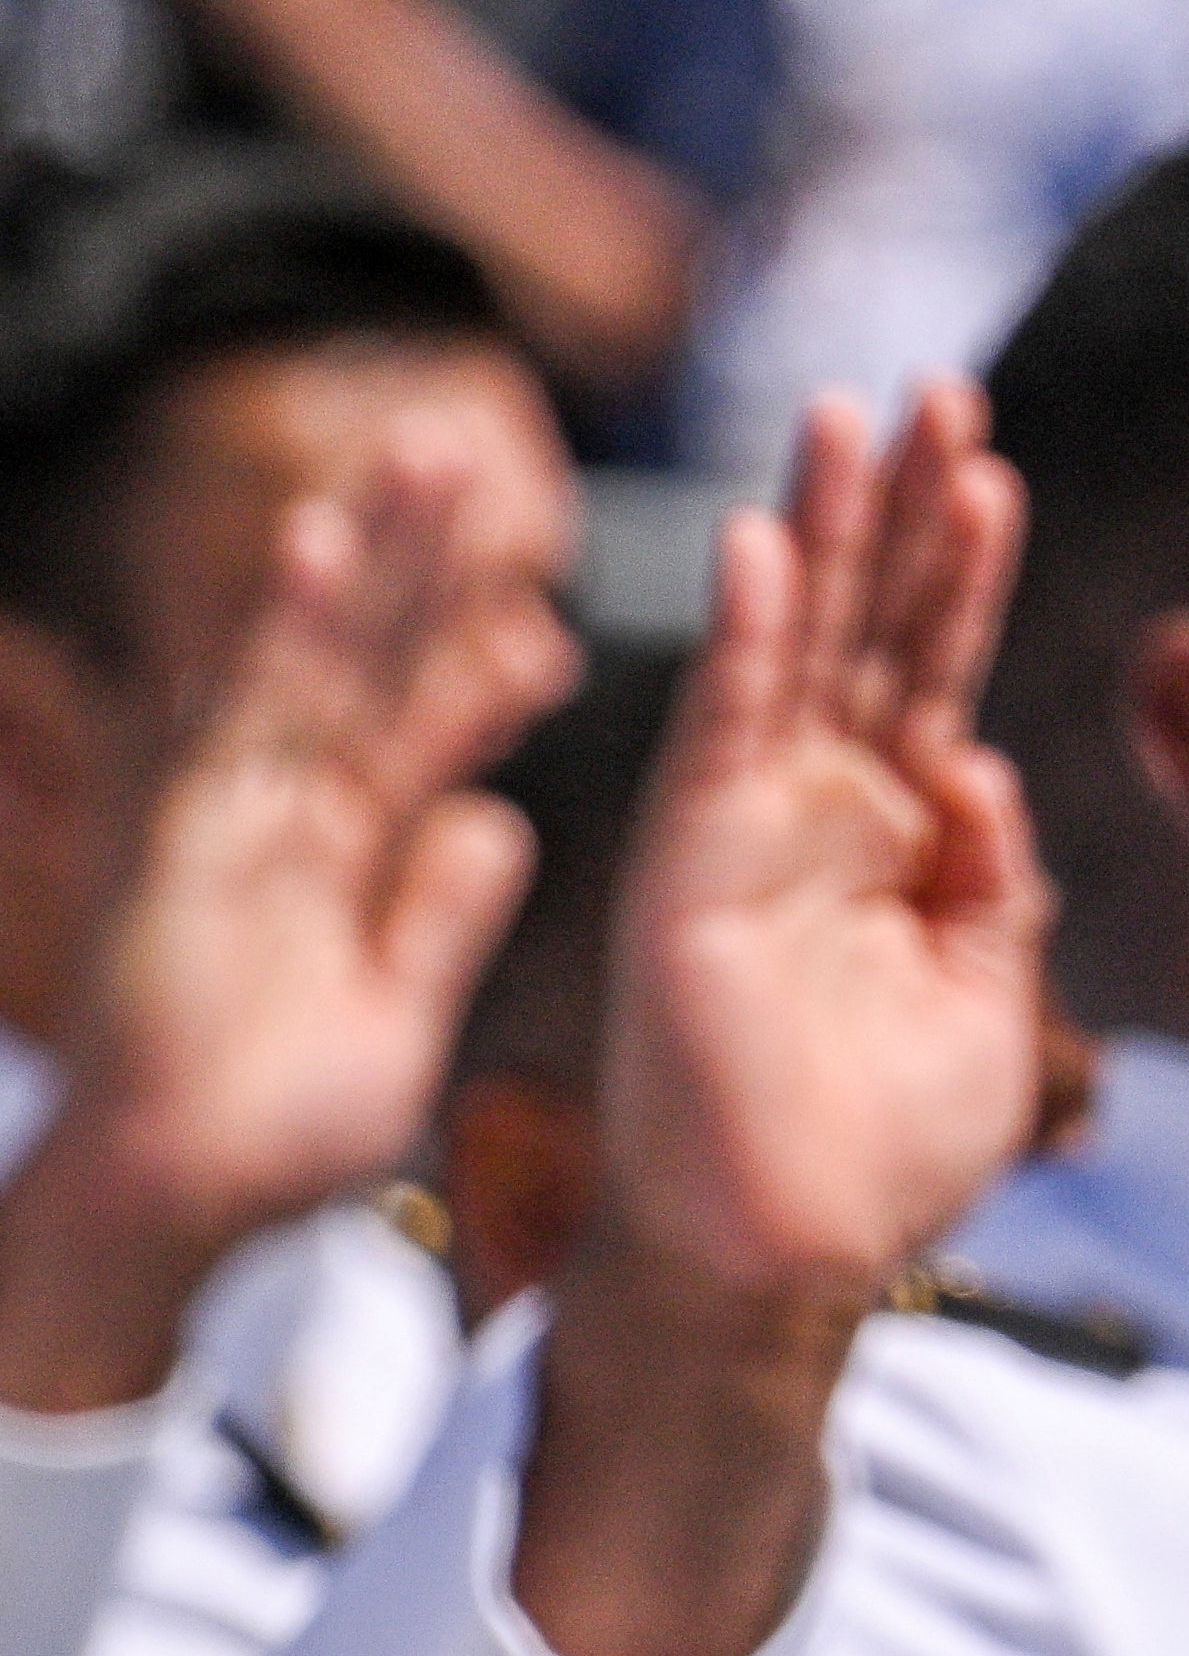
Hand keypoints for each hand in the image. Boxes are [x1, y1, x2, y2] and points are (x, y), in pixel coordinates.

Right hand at [0, 411, 577, 1410]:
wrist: (171, 1202)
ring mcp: (237, 814)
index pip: (432, 738)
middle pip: (374, 666)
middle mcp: (291, 816)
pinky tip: (320, 545)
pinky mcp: (190, 832)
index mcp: (350, 860)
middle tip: (485, 456)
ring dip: (373, 555)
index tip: (550, 610)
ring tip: (427, 453)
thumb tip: (500, 821)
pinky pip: (250, 713)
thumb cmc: (276, 1127)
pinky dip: (284, 630)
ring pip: (318, 658)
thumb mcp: (402, 1011)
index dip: (488, 670)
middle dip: (427, 566)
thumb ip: (441, 914)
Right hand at [522, 384, 1048, 1655]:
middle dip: (903, 507)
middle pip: (873, 625)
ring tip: (852, 410)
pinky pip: (727, 722)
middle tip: (934, 386)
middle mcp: (822, 809)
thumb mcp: (995, 1000)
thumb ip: (999, 879)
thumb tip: (983, 767)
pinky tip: (764, 540)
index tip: (990, 463)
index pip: (935, 670)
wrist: (792, 1250)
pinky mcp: (695, 859)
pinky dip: (750, 630)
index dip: (963, 570)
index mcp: (900, 839)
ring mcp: (752, 824)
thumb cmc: (885, 1150)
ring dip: (826, 527)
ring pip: (798, 642)